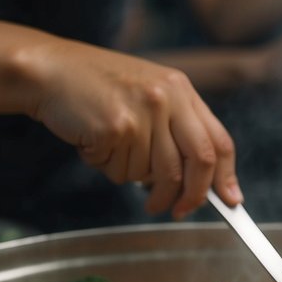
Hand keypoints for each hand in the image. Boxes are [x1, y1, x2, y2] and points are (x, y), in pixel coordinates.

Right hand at [26, 39, 239, 218]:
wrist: (49, 70)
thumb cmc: (96, 87)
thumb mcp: (148, 94)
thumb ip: (176, 129)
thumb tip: (198, 182)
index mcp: (180, 89)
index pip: (218, 141)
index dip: (226, 176)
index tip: (231, 201)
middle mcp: (167, 98)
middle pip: (198, 162)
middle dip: (192, 195)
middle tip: (178, 211)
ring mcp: (142, 112)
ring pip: (155, 174)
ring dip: (135, 179)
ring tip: (113, 154)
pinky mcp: (116, 127)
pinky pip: (122, 172)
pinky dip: (108, 168)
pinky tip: (94, 143)